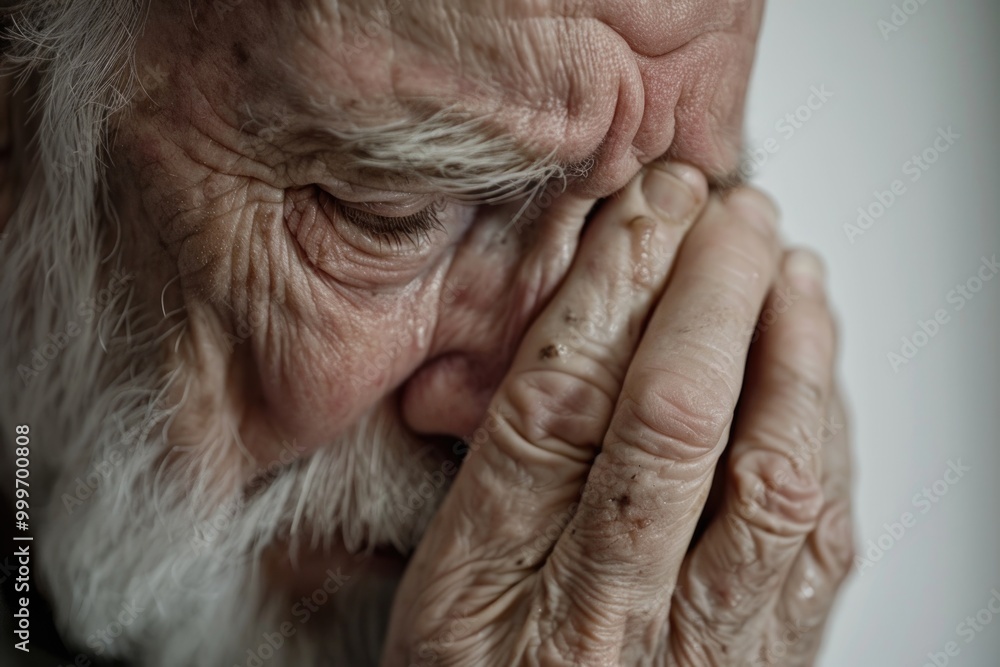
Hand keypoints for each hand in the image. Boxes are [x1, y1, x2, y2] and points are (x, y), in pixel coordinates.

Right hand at [382, 163, 853, 665]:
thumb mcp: (432, 601)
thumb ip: (484, 482)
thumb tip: (551, 339)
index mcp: (487, 599)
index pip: (553, 410)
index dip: (604, 293)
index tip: (636, 213)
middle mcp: (599, 620)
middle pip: (667, 424)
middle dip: (705, 295)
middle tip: (726, 213)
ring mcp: (700, 648)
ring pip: (767, 474)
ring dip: (788, 350)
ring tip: (789, 266)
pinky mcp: (770, 660)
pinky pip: (817, 539)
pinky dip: (826, 432)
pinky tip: (818, 371)